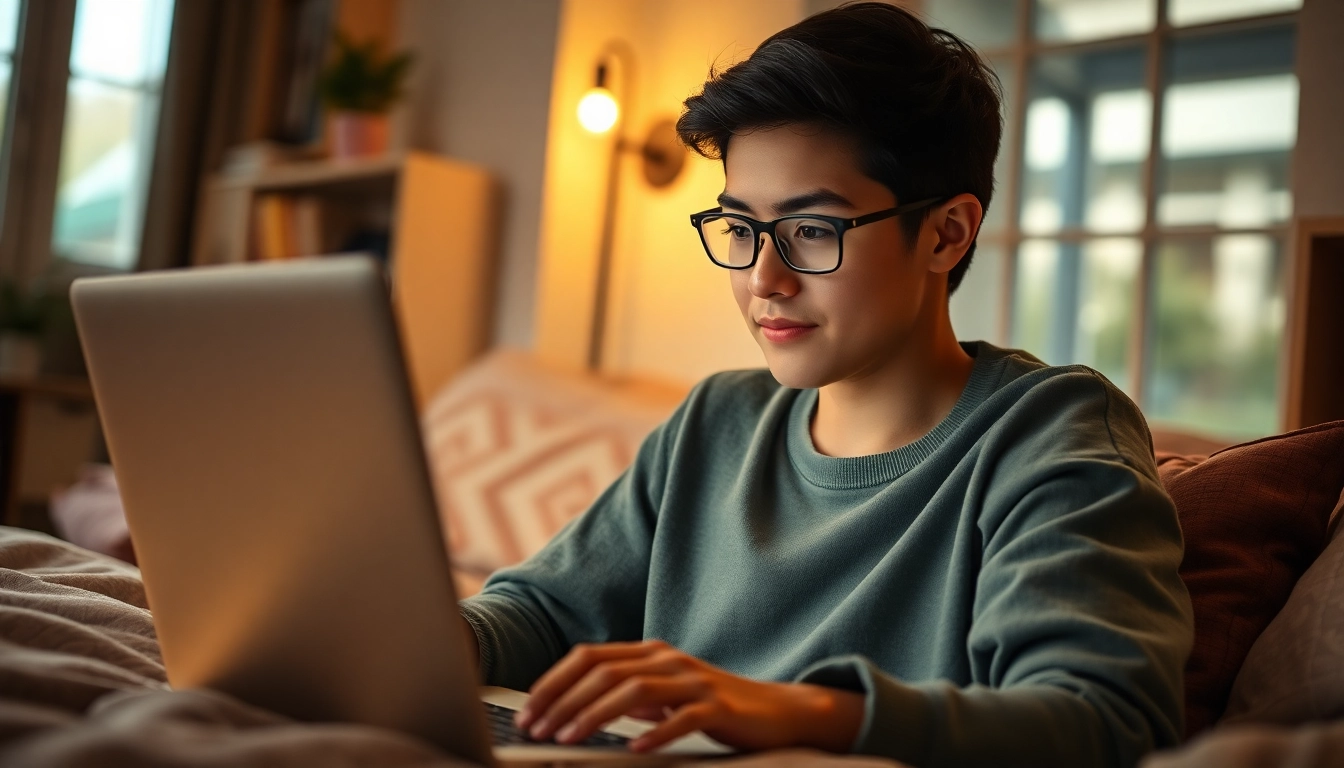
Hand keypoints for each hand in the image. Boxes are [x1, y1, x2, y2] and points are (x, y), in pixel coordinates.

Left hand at [514, 639, 863, 752]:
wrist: (776, 711)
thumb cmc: (712, 705)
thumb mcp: (663, 694)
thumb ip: (626, 693)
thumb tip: (573, 709)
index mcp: (650, 652)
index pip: (588, 657)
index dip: (553, 682)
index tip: (527, 712)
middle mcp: (668, 659)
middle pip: (604, 672)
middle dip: (562, 702)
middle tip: (536, 730)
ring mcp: (694, 681)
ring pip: (633, 691)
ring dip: (594, 716)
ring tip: (568, 740)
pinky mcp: (718, 708)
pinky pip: (682, 718)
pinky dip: (655, 733)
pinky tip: (634, 751)